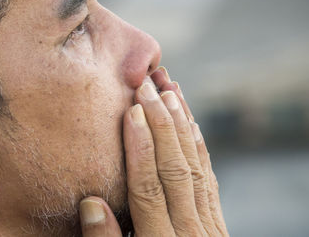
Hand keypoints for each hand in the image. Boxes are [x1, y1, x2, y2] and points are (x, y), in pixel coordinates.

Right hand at [80, 67, 228, 236]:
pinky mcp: (216, 224)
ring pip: (196, 168)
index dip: (139, 147)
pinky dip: (200, 149)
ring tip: (172, 93)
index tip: (132, 111)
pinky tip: (193, 126)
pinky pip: (210, 180)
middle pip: (174, 169)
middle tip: (150, 87)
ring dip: (183, 127)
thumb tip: (91, 203)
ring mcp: (208, 226)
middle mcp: (190, 230)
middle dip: (161, 124)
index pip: (149, 186)